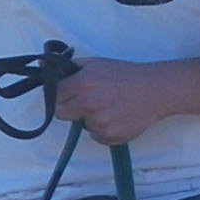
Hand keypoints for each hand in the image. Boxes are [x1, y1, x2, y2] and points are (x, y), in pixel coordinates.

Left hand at [51, 57, 186, 145]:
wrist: (156, 90)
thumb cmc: (125, 75)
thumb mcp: (96, 63)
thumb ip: (70, 67)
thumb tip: (44, 67)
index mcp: (83, 83)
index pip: (55, 96)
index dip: (62, 94)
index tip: (70, 92)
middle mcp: (89, 104)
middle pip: (61, 114)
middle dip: (70, 108)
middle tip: (88, 101)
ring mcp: (99, 122)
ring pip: (80, 125)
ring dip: (89, 118)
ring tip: (109, 106)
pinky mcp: (110, 136)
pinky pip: (95, 136)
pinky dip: (103, 129)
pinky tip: (116, 116)